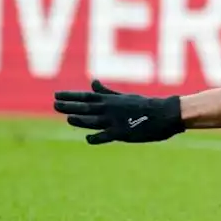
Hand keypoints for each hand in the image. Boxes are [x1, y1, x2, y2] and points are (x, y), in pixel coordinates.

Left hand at [54, 80, 183, 144]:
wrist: (165, 114)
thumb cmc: (145, 105)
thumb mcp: (124, 96)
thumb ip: (106, 92)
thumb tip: (92, 82)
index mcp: (111, 100)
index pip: (86, 96)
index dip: (70, 96)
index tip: (56, 95)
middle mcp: (111, 109)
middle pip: (86, 106)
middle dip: (70, 105)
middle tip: (55, 104)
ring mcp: (116, 120)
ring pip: (93, 119)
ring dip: (80, 118)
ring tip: (68, 118)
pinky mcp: (123, 132)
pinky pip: (107, 136)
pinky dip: (97, 137)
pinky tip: (88, 138)